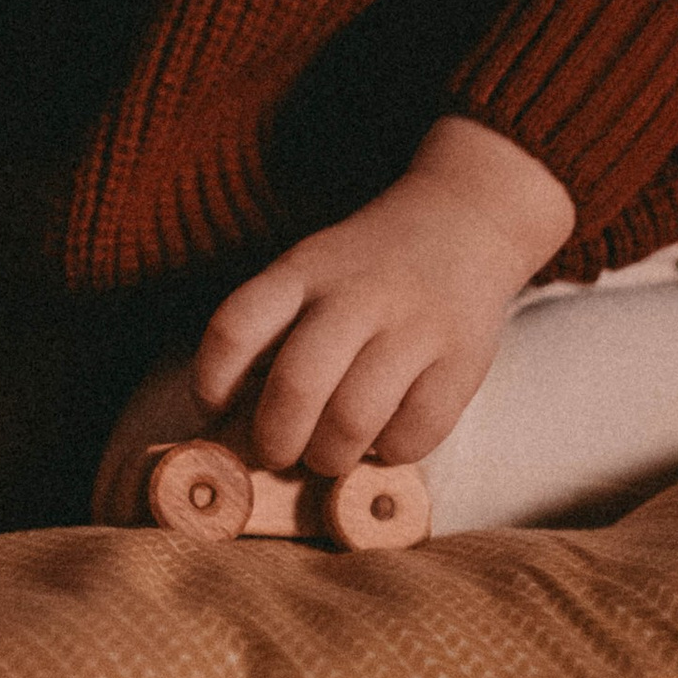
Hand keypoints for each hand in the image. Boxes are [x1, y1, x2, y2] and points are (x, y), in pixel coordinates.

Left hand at [192, 117, 576, 474]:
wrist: (466, 220)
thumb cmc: (367, 267)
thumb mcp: (310, 270)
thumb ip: (272, 330)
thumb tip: (228, 420)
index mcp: (304, 270)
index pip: (236, 326)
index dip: (211, 380)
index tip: (214, 409)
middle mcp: (357, 295)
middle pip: (295, 385)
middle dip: (274, 440)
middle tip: (276, 453)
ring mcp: (414, 327)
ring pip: (353, 420)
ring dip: (328, 456)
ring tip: (327, 454)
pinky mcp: (463, 361)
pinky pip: (415, 434)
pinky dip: (389, 453)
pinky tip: (382, 439)